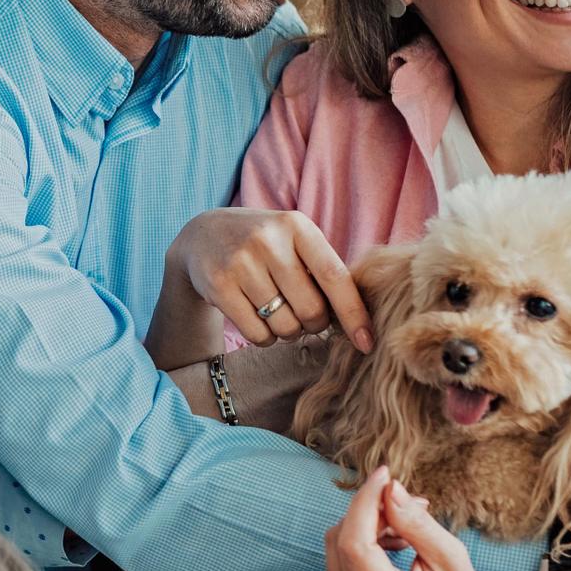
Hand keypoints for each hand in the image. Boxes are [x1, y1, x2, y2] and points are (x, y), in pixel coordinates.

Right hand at [166, 208, 372, 351]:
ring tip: (277, 313)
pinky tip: (257, 318)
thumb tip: (360, 322)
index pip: (334, 276)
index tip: (367, 343)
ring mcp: (241, 263)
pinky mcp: (219, 286)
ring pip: (284, 326)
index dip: (354, 314)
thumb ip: (323, 270)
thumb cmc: (265, 246)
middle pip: (311, 310)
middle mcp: (268, 240)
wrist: (204, 236)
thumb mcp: (294, 241)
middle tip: (306, 317)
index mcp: (297, 226)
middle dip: (314, 324)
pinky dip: (265, 338)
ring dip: (288, 331)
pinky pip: (258, 334)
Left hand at [324, 469, 524, 570]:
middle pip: (342, 540)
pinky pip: (336, 559)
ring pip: (335, 545)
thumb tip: (389, 489)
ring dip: (367, 524)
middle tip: (411, 505)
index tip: (385, 475)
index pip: (355, 546)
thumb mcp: (452, 560)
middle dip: (372, 509)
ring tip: (406, 530)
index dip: (365, 502)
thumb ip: (417, 525)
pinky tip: (389, 546)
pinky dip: (360, 541)